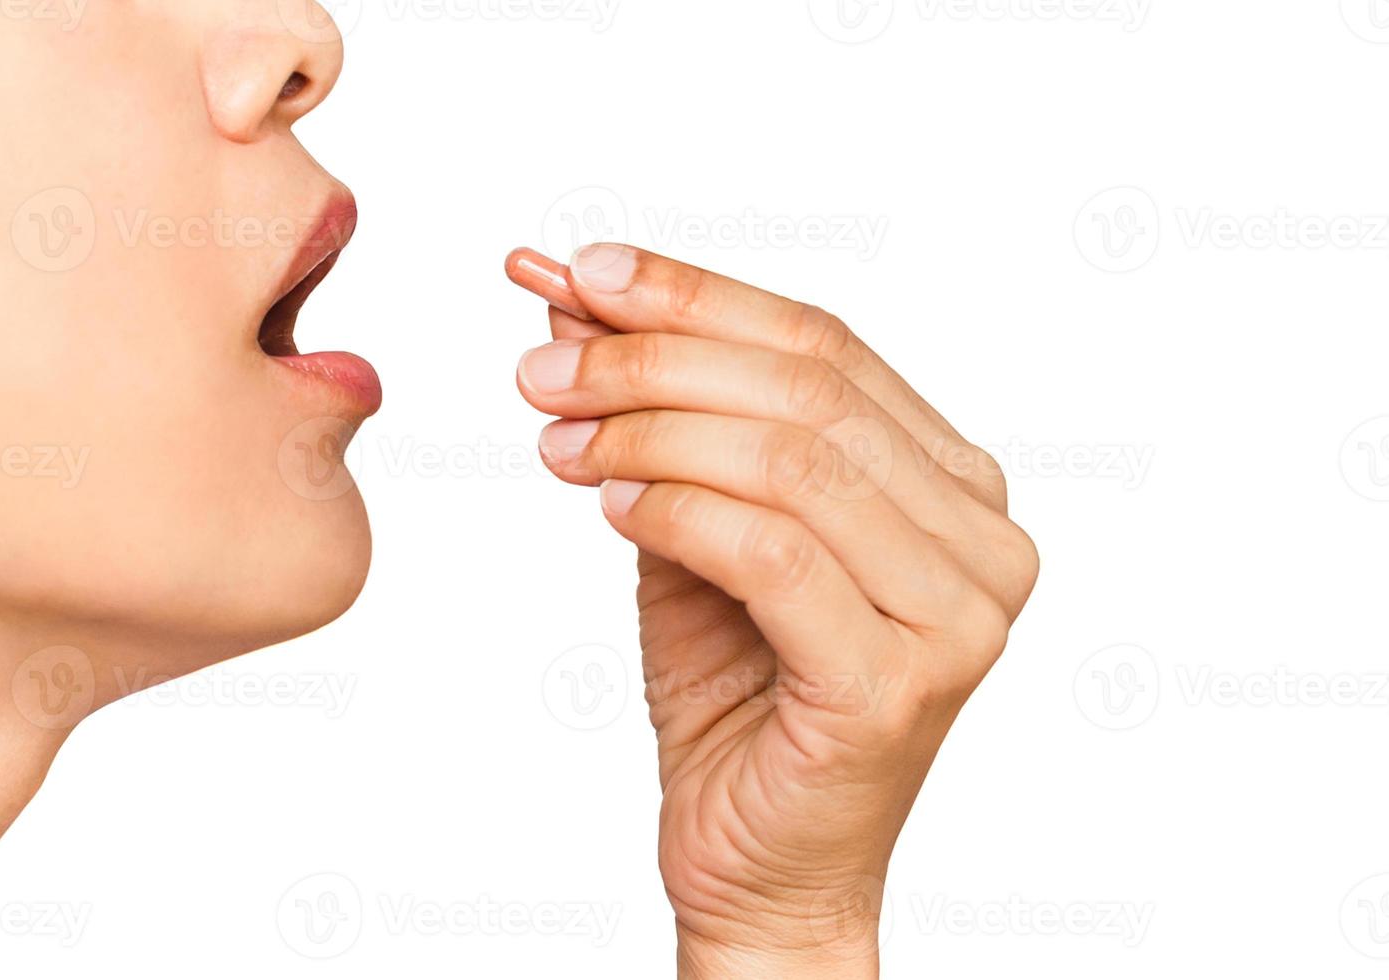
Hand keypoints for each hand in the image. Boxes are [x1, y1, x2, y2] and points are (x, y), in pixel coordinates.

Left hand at [513, 244, 1038, 977]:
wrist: (760, 862)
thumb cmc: (739, 696)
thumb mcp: (694, 525)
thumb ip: (662, 420)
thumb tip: (576, 299)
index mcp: (953, 484)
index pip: (826, 348)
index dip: (697, 296)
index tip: (582, 271)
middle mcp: (981, 539)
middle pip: (809, 392)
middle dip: (656, 358)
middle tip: (545, 363)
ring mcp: (956, 614)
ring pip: (791, 462)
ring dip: (649, 429)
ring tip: (555, 435)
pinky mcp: (898, 682)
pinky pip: (772, 553)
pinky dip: (675, 510)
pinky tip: (609, 502)